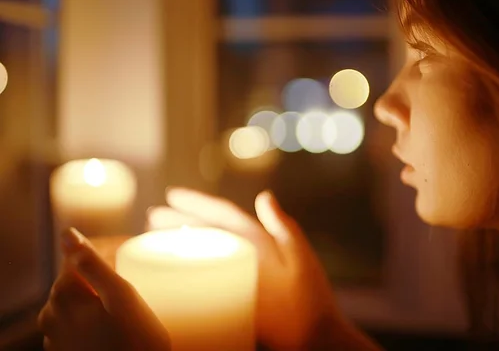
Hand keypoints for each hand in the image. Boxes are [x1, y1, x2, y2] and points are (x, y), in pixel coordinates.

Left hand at [38, 228, 170, 350]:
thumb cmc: (135, 339)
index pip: (75, 260)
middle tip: (125, 298)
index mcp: (62, 296)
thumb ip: (92, 263)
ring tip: (121, 316)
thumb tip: (67, 233)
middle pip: (73, 281)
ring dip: (94, 302)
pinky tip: (111, 330)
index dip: (101, 261)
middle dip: (96, 283)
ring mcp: (55, 338)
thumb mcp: (120, 294)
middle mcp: (50, 317)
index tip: (122, 274)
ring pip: (74, 303)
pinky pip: (75, 325)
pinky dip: (91, 322)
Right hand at [150, 188, 377, 349]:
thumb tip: (264, 195)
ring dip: (181, 244)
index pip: (225, 216)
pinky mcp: (233, 298)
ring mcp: (238, 276)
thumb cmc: (311, 298)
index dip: (199, 203)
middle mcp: (246, 255)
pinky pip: (205, 280)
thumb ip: (282, 227)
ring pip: (203, 254)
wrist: (315, 336)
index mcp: (260, 242)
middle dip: (180, 222)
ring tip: (153, 238)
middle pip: (207, 234)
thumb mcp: (299, 257)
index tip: (172, 195)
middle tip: (151, 217)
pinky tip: (172, 274)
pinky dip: (188, 272)